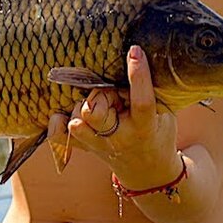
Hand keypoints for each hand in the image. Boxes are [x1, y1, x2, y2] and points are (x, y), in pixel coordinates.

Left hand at [56, 45, 179, 186]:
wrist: (148, 171)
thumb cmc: (157, 132)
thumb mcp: (164, 114)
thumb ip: (152, 93)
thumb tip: (136, 55)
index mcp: (145, 128)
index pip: (142, 101)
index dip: (138, 75)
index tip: (134, 50)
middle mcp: (119, 138)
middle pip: (96, 111)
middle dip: (101, 93)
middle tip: (113, 94)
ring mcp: (99, 146)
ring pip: (77, 122)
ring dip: (82, 106)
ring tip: (96, 104)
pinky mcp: (85, 149)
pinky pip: (60, 137)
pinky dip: (58, 123)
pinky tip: (64, 113)